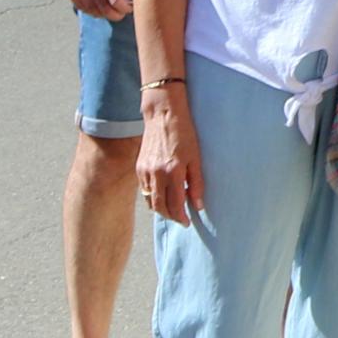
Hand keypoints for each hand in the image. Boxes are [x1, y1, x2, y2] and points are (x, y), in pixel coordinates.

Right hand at [63, 0, 130, 20]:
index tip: (128, 8)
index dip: (125, 9)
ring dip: (105, 15)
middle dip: (116, 15)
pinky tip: (98, 9)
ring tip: (110, 12)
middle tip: (120, 13)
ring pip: (96, 12)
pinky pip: (85, 10)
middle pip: (107, 11)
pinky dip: (93, 12)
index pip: (117, 3)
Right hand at [138, 90, 202, 224]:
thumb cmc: (184, 134)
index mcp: (172, 172)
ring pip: (150, 200)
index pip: (175, 204)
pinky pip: (144, 190)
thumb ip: (197, 183)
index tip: (187, 222)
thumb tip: (198, 205)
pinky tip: (162, 194)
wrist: (163, 115)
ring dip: (161, 209)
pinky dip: (152, 197)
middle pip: (160, 207)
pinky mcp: (139, 167)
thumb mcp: (195, 158)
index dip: (181, 216)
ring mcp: (145, 171)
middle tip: (180, 219)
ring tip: (172, 209)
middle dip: (171, 216)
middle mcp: (156, 174)